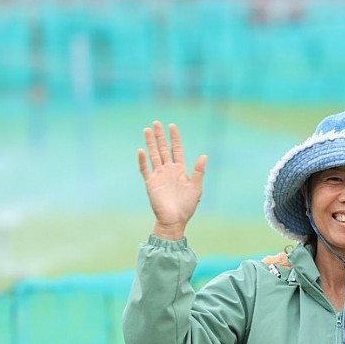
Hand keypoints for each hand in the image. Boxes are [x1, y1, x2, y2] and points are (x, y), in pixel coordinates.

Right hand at [138, 121, 207, 239]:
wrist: (175, 221)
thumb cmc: (187, 207)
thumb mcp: (196, 188)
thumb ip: (198, 171)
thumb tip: (204, 155)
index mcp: (180, 170)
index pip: (176, 150)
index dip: (174, 138)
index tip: (172, 126)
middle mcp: (168, 170)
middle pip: (163, 149)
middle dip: (160, 136)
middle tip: (156, 122)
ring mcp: (159, 176)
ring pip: (153, 155)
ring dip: (150, 143)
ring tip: (147, 129)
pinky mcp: (151, 183)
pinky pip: (145, 169)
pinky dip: (143, 160)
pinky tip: (141, 150)